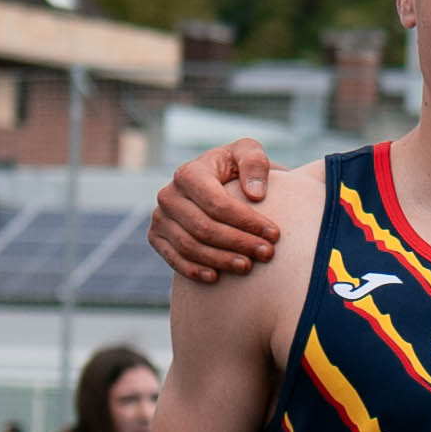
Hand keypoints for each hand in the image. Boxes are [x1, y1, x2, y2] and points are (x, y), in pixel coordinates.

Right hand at [145, 137, 282, 285]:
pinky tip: (216, 278)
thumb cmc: (236, 169)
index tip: (274, 234)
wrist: (217, 185)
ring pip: (189, 246)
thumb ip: (254, 163)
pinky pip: (172, 258)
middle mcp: (168, 195)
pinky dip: (193, 270)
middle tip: (267, 253)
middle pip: (204, 227)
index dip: (246, 221)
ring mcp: (159, 217)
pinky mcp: (156, 236)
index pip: (217, 203)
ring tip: (248, 266)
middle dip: (239, 242)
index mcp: (189, 173)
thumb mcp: (248, 153)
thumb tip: (254, 195)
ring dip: (221, 259)